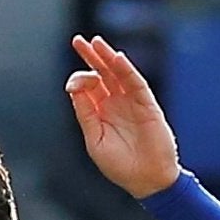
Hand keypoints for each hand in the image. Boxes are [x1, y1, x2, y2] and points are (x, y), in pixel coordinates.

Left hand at [67, 34, 180, 198]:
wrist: (145, 178)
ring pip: (118, 74)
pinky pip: (136, 83)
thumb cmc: (119, 165)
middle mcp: (114, 104)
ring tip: (96, 42)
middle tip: (78, 40)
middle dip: (90, 58)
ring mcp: (131, 102)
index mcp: (99, 113)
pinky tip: (117, 59)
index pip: (87, 89)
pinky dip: (127, 71)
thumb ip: (86, 115)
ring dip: (107, 58)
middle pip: (101, 75)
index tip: (72, 84)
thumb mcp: (95, 140)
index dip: (78, 82)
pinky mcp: (147, 104)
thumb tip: (74, 90)